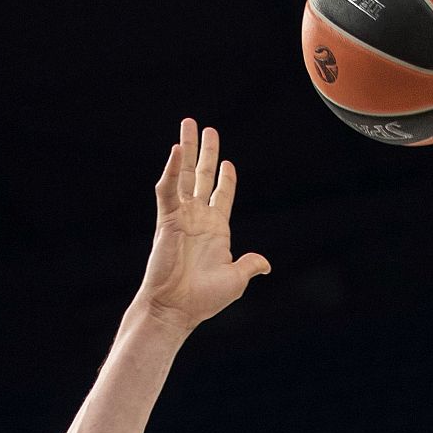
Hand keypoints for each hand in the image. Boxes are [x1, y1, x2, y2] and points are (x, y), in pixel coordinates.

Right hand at [137, 119, 271, 332]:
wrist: (176, 308)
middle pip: (203, 178)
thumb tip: (266, 264)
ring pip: (185, 175)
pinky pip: (169, 189)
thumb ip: (250, 265)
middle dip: (205, 153)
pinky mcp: (167, 219)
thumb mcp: (236, 280)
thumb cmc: (204, 299)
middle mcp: (198, 219)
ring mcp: (182, 217)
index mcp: (216, 230)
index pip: (222, 196)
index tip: (228, 162)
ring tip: (189, 124)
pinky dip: (172, 169)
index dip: (226, 179)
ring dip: (187, 150)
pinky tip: (176, 150)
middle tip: (207, 129)